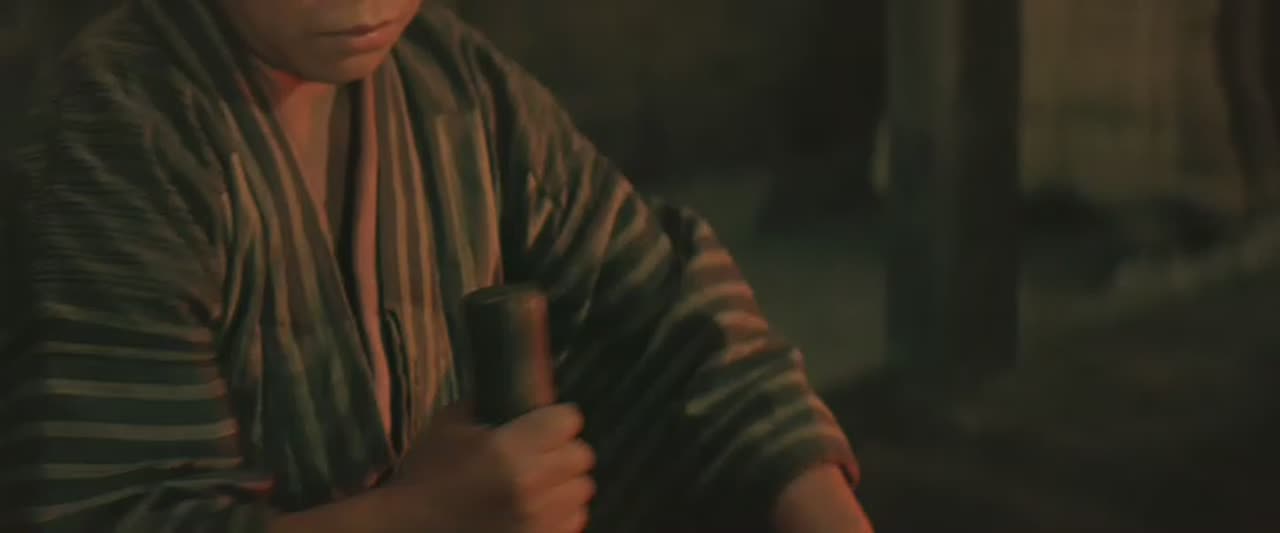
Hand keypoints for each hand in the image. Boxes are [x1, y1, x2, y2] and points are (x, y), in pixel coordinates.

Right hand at [380, 403, 595, 532]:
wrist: (408, 529)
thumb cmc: (425, 476)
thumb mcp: (447, 426)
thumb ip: (483, 406)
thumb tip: (510, 391)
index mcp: (508, 450)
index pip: (568, 420)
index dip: (557, 419)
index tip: (547, 424)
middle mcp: (529, 485)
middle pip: (582, 456)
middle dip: (564, 451)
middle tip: (544, 455)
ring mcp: (537, 520)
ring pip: (582, 492)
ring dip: (565, 485)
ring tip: (542, 485)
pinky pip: (574, 523)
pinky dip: (562, 515)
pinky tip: (539, 511)